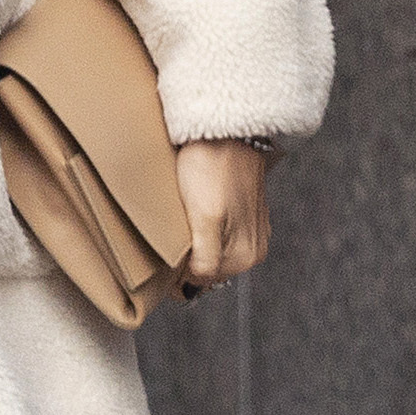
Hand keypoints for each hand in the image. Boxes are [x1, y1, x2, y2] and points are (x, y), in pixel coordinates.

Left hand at [173, 138, 270, 287]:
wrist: (226, 127)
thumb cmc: (211, 168)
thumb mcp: (205, 220)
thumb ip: (204, 260)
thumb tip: (194, 287)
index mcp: (245, 257)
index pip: (200, 282)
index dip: (176, 273)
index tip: (161, 255)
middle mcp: (254, 249)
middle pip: (207, 268)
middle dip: (186, 259)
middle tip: (167, 235)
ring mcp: (252, 230)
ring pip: (211, 251)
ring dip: (193, 243)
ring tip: (179, 220)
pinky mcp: (246, 212)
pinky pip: (218, 232)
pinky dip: (202, 228)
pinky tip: (193, 209)